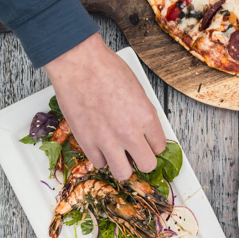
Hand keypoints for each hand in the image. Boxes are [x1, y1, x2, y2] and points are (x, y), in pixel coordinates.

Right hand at [44, 33, 165, 179]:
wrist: (78, 63)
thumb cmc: (106, 69)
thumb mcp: (137, 89)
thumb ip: (143, 113)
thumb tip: (144, 130)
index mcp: (146, 117)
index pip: (159, 147)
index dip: (153, 145)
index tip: (147, 143)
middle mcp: (130, 132)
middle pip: (147, 166)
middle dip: (142, 160)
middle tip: (135, 152)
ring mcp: (107, 140)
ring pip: (123, 173)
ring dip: (122, 164)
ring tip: (118, 153)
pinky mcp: (87, 142)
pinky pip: (99, 163)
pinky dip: (101, 157)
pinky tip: (100, 145)